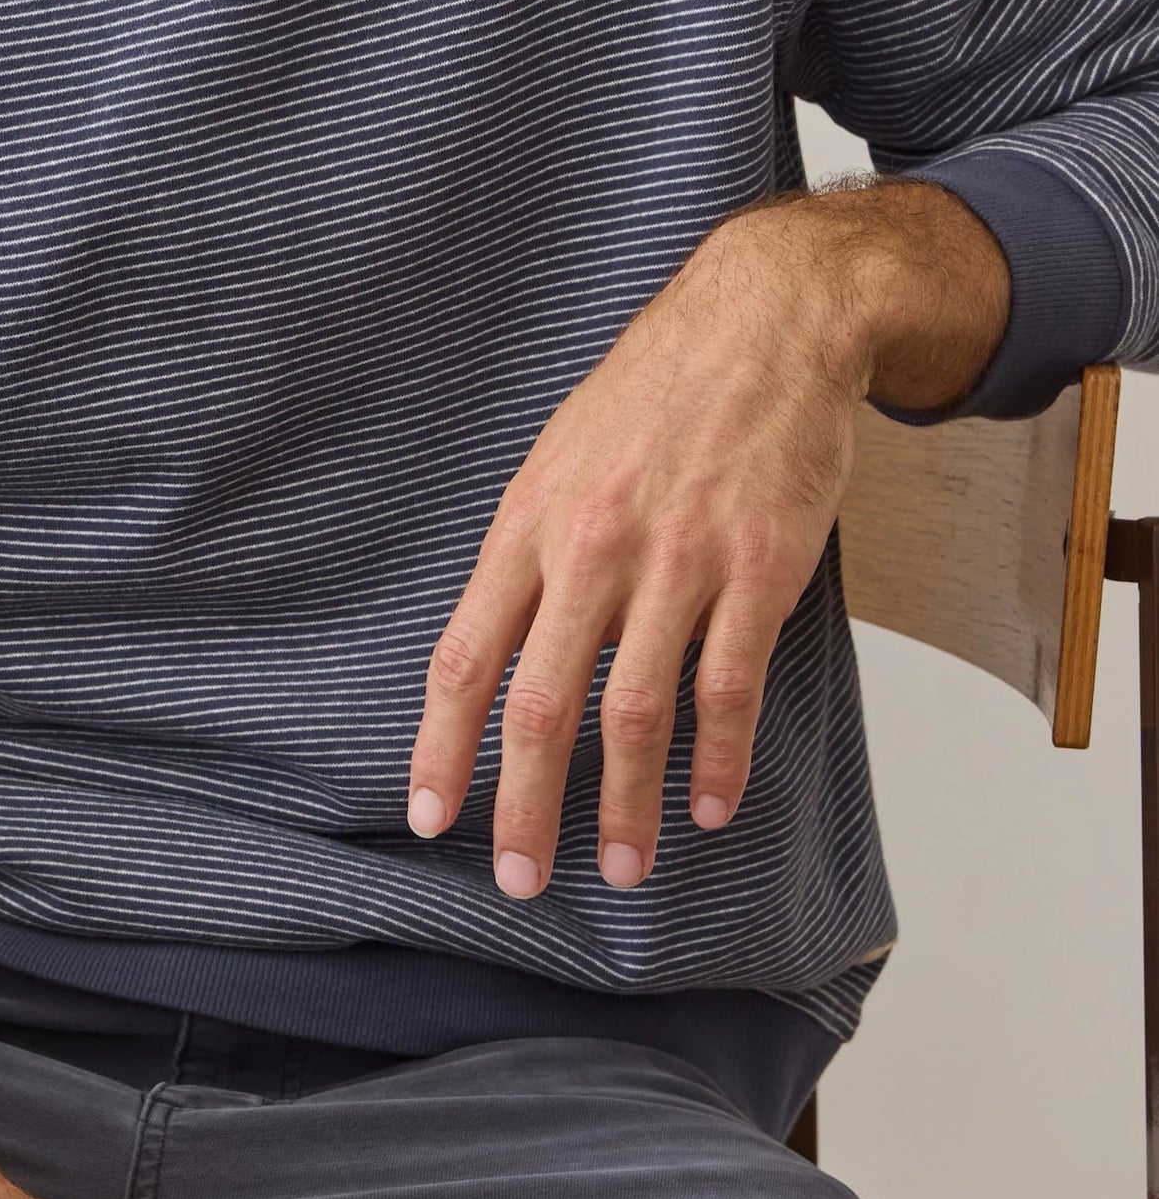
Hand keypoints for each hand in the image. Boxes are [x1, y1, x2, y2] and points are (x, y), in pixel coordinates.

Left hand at [405, 182, 1008, 897]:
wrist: (766, 319)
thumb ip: (531, 557)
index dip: (442, 750)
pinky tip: (711, 806)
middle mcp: (593, 549)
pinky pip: (729, 687)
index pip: (465, 659)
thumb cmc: (654, 393)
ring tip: (620, 866)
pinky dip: (720, 760)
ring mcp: (679, 562)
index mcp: (528, 525)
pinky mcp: (758, 568)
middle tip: (520, 879)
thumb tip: (503, 650)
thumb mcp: (558, 459)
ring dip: (624, 806)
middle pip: (540, 706)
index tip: (432, 818)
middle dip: (525, 807)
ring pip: (636, 713)